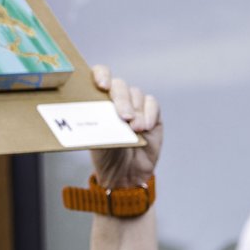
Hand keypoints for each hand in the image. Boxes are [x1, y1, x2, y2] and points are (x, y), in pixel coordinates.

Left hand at [85, 66, 161, 188]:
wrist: (126, 174)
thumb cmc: (106, 156)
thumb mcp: (97, 139)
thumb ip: (100, 123)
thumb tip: (101, 112)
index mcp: (98, 100)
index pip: (99, 76)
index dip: (101, 75)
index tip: (102, 85)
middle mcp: (116, 98)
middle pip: (119, 85)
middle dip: (121, 99)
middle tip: (124, 117)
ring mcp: (135, 105)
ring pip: (136, 94)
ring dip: (136, 110)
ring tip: (135, 129)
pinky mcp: (152, 114)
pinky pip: (152, 104)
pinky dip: (149, 113)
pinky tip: (145, 127)